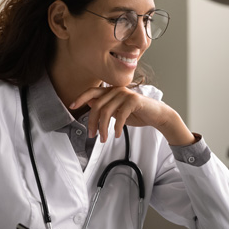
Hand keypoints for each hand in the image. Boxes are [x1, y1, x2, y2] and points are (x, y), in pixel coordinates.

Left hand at [70, 86, 194, 145]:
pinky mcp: (134, 100)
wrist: (157, 115)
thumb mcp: (117, 111)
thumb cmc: (137, 113)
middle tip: (92, 135)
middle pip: (97, 105)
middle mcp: (117, 89)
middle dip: (92, 122)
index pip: (92, 91)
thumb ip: (105, 107)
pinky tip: (118, 134)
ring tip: (104, 139)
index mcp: (111, 90)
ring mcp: (125, 93)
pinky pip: (120, 115)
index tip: (71, 106)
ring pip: (106, 111)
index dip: (81, 97)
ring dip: (103, 128)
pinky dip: (117, 127)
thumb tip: (90, 103)